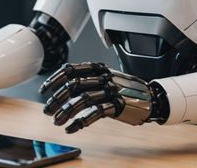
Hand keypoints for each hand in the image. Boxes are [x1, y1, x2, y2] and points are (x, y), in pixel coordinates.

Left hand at [39, 62, 166, 133]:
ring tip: (57, 121)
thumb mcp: (106, 78)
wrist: (151, 98)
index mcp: (98, 68)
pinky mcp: (117, 105)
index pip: (70, 69)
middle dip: (57, 98)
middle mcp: (103, 77)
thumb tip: (63, 89)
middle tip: (48, 110)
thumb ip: (88, 80)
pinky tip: (72, 128)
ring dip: (66, 112)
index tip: (45, 90)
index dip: (54, 79)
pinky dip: (80, 122)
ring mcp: (111, 90)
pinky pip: (94, 113)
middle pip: (73, 85)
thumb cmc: (124, 89)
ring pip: (82, 100)